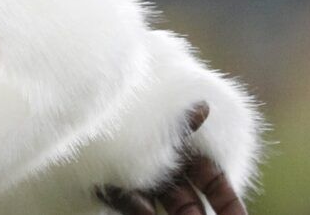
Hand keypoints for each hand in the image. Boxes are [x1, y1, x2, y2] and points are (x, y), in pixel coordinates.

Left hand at [97, 103, 246, 214]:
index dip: (229, 204)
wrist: (80, 118)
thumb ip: (177, 122)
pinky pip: (136, 207)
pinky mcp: (120, 193)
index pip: (215, 185)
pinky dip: (142, 210)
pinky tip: (148, 210)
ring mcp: (145, 186)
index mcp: (183, 155)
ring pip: (172, 208)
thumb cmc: (126, 118)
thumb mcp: (153, 124)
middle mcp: (167, 173)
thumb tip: (204, 106)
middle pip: (193, 204)